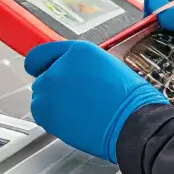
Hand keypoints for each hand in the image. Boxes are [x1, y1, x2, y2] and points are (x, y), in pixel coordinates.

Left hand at [25, 40, 168, 163]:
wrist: (132, 122)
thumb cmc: (129, 100)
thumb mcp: (106, 67)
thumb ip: (80, 66)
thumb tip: (68, 73)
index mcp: (78, 51)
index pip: (43, 53)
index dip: (45, 64)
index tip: (43, 70)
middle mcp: (59, 65)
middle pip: (42, 77)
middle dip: (56, 88)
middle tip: (78, 99)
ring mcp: (49, 88)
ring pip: (41, 97)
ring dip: (54, 104)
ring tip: (80, 110)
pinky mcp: (44, 111)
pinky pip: (42, 114)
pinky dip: (54, 119)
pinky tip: (76, 120)